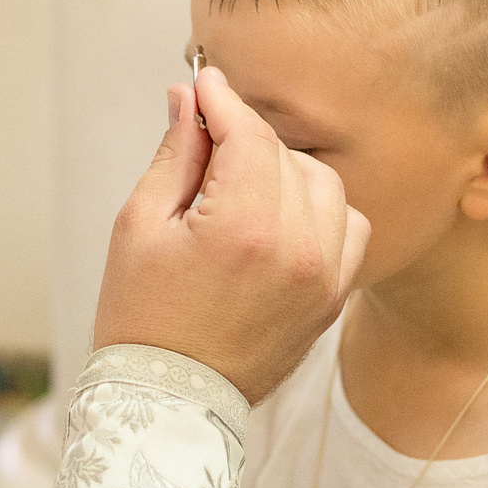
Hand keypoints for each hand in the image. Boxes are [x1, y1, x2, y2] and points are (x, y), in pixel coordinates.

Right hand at [91, 68, 369, 401]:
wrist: (170, 404)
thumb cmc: (142, 318)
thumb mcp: (140, 226)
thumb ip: (176, 154)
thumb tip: (189, 99)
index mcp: (246, 229)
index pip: (249, 135)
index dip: (223, 102)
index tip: (203, 84)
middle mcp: (299, 251)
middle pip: (286, 155)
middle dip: (245, 139)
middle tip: (204, 145)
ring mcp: (325, 279)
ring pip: (325, 185)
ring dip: (286, 171)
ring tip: (239, 187)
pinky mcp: (333, 301)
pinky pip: (348, 229)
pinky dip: (320, 212)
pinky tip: (279, 220)